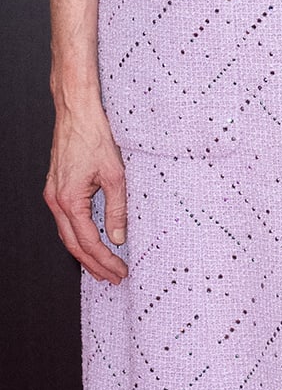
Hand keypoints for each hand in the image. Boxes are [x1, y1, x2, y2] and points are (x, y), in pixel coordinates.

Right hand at [44, 98, 128, 283]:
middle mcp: (56, 200)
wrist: (77, 112)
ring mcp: (53, 194)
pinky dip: (78, 235)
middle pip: (73, 244)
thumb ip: (117, 208)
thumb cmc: (94, 135)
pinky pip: (66, 220)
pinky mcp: (57, 187)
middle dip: (93, 264)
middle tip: (112, 278)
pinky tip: (90, 240)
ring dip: (85, 252)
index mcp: (69, 200)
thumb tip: (118, 236)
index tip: (119, 271)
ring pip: (67, 234)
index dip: (104, 260)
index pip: (88, 242)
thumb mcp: (115, 174)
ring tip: (102, 266)